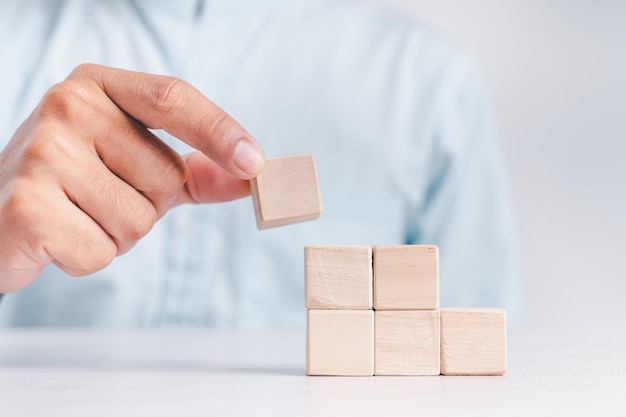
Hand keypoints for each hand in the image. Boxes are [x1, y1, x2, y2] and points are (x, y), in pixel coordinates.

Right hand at [0, 64, 264, 291]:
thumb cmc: (75, 186)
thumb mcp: (135, 164)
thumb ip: (195, 169)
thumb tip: (253, 175)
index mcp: (97, 86)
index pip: (173, 98)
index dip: (220, 131)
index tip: (256, 164)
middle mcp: (67, 106)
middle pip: (165, 176)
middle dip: (147, 205)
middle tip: (97, 197)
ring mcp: (43, 153)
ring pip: (138, 220)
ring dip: (116, 234)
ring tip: (76, 216)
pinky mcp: (27, 206)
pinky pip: (101, 251)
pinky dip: (87, 258)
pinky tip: (56, 237)